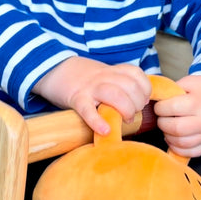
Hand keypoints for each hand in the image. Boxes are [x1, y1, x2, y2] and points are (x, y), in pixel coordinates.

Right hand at [33, 57, 151, 134]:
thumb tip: (141, 103)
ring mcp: (90, 87)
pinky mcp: (76, 99)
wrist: (56, 69)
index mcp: (112, 70)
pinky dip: (97, 121)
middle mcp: (103, 77)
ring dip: (125, 109)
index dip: (145, 89)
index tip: (143, 99)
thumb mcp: (105, 74)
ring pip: (114, 94)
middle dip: (137, 103)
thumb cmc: (85, 78)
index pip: (136, 74)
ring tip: (125, 120)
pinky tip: (105, 130)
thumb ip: (121, 84)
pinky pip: (88, 110)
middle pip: (129, 86)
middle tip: (133, 114)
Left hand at [153, 75, 200, 157]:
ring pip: (182, 143)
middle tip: (162, 117)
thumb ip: (171, 91)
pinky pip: (192, 153)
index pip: (171, 109)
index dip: (160, 108)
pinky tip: (174, 140)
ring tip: (167, 128)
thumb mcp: (188, 82)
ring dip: (169, 137)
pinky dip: (179, 149)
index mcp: (197, 103)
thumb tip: (152, 98)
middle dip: (163, 123)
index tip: (159, 106)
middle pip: (176, 129)